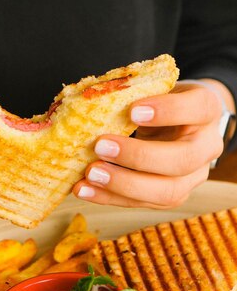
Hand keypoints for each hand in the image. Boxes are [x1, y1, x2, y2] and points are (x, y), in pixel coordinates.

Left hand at [73, 81, 227, 208]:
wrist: (175, 121)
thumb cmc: (159, 99)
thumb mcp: (153, 88)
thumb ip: (132, 93)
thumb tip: (89, 101)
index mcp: (206, 109)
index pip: (198, 108)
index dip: (169, 111)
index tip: (133, 110)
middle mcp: (207, 146)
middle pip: (183, 159)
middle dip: (139, 157)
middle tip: (100, 146)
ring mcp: (193, 176)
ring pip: (168, 191)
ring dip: (123, 185)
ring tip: (90, 174)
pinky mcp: (172, 195)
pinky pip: (144, 203)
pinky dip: (110, 197)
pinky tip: (84, 189)